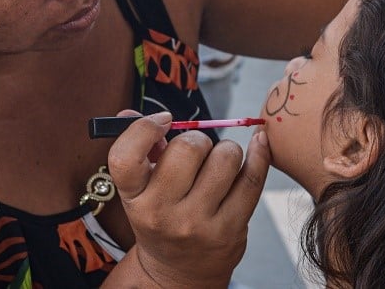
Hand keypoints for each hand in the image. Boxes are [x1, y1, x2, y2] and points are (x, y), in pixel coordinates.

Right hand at [108, 111, 269, 287]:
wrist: (179, 273)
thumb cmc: (160, 218)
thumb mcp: (140, 190)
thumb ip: (138, 148)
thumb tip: (130, 112)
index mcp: (133, 198)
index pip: (125, 156)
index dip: (144, 128)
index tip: (162, 121)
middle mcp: (162, 213)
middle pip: (187, 148)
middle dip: (197, 139)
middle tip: (196, 151)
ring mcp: (198, 224)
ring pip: (225, 157)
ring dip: (225, 150)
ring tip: (217, 164)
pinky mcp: (231, 229)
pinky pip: (253, 178)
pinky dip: (259, 153)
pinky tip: (258, 144)